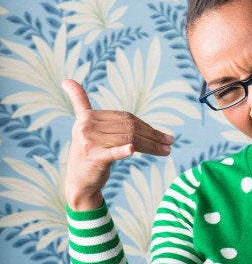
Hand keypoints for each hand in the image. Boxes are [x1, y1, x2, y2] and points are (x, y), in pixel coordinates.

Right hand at [62, 79, 173, 210]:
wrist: (79, 182)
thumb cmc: (91, 153)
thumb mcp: (87, 128)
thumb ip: (81, 103)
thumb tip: (70, 81)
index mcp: (87, 116)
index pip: (125, 117)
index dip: (146, 125)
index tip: (163, 134)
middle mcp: (86, 126)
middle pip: (129, 127)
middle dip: (153, 135)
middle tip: (170, 141)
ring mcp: (89, 141)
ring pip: (129, 139)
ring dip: (152, 145)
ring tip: (167, 150)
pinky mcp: (93, 157)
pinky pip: (113, 152)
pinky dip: (123, 150)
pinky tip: (132, 150)